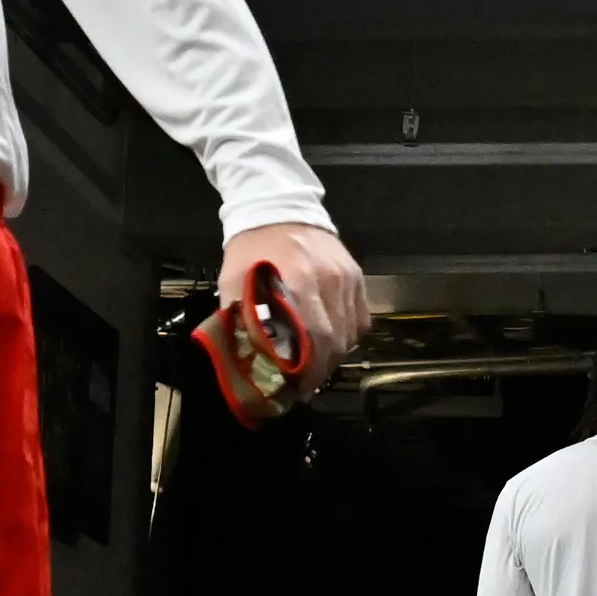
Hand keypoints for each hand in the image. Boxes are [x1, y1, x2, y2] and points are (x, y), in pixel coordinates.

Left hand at [217, 219, 366, 401]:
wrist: (279, 206)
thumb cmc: (252, 248)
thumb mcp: (234, 281)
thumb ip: (240, 319)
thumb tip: (247, 359)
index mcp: (298, 282)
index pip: (314, 339)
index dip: (308, 371)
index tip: (298, 389)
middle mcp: (329, 281)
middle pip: (336, 341)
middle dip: (321, 369)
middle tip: (306, 383)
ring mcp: (347, 278)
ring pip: (351, 333)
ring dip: (335, 356)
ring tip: (317, 366)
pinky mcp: (357, 276)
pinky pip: (361, 318)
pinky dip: (349, 336)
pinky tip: (332, 342)